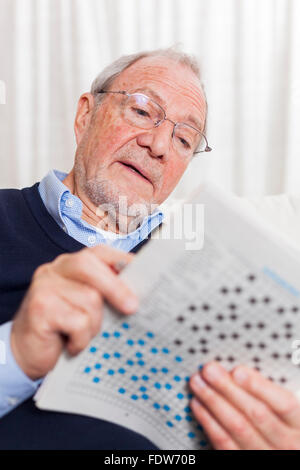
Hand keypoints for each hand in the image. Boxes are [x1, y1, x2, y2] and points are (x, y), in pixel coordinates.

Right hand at [11, 245, 137, 379]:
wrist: (26, 354)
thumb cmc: (63, 329)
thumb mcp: (86, 307)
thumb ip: (106, 294)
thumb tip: (141, 295)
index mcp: (71, 265)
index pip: (99, 252)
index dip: (123, 261)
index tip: (145, 275)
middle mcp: (56, 269)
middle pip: (90, 265)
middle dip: (116, 287)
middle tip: (133, 308)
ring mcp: (45, 286)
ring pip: (89, 298)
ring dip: (95, 325)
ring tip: (85, 336)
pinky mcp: (40, 307)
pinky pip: (77, 321)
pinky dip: (81, 339)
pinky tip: (72, 345)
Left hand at [189, 361, 299, 448]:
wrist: (277, 448)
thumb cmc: (282, 425)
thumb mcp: (290, 412)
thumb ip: (272, 392)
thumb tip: (238, 372)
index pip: (284, 404)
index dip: (259, 387)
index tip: (238, 371)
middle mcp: (287, 444)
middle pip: (256, 414)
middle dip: (228, 389)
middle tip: (209, 370)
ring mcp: (265, 455)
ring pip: (237, 428)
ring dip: (214, 402)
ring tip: (198, 382)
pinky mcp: (244, 461)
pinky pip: (224, 444)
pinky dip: (208, 422)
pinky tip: (198, 405)